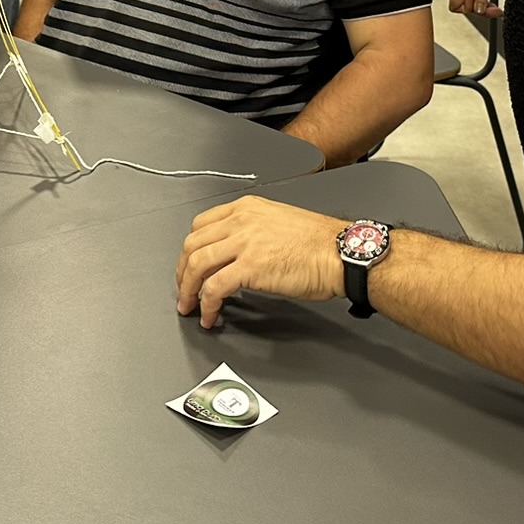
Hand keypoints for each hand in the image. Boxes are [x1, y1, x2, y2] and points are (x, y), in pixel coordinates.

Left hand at [176, 197, 345, 328]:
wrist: (341, 253)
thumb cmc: (319, 243)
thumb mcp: (278, 223)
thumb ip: (252, 232)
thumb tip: (235, 256)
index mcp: (247, 208)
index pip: (201, 225)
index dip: (190, 250)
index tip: (189, 267)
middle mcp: (241, 221)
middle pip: (193, 244)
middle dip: (183, 272)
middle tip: (184, 290)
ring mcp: (244, 242)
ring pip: (197, 265)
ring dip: (188, 291)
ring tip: (190, 307)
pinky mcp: (250, 267)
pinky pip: (214, 288)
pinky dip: (207, 305)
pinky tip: (211, 315)